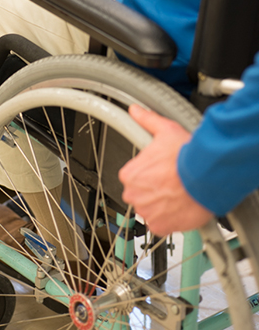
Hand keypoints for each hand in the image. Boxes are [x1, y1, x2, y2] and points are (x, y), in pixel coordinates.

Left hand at [118, 105, 212, 235]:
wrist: (207, 177)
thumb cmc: (186, 156)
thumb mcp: (165, 130)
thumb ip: (147, 120)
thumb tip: (135, 111)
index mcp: (130, 174)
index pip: (131, 176)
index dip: (146, 172)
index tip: (158, 170)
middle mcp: (134, 194)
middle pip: (139, 193)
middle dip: (152, 189)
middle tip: (169, 180)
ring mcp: (146, 212)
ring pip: (150, 208)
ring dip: (160, 203)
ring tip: (177, 192)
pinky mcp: (160, 226)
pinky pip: (160, 224)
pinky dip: (169, 218)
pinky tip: (179, 205)